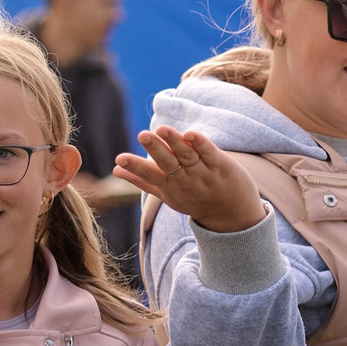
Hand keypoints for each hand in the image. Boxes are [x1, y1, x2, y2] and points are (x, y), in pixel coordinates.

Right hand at [114, 127, 264, 233]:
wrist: (232, 216)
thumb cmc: (194, 199)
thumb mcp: (167, 194)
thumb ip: (142, 180)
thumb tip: (115, 170)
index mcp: (169, 186)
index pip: (150, 175)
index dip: (135, 167)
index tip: (119, 159)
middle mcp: (185, 180)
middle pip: (168, 163)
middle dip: (156, 149)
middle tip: (142, 135)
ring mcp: (203, 173)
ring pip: (187, 155)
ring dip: (175, 142)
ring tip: (161, 129)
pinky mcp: (221, 165)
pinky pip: (210, 153)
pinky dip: (200, 144)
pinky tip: (190, 134)